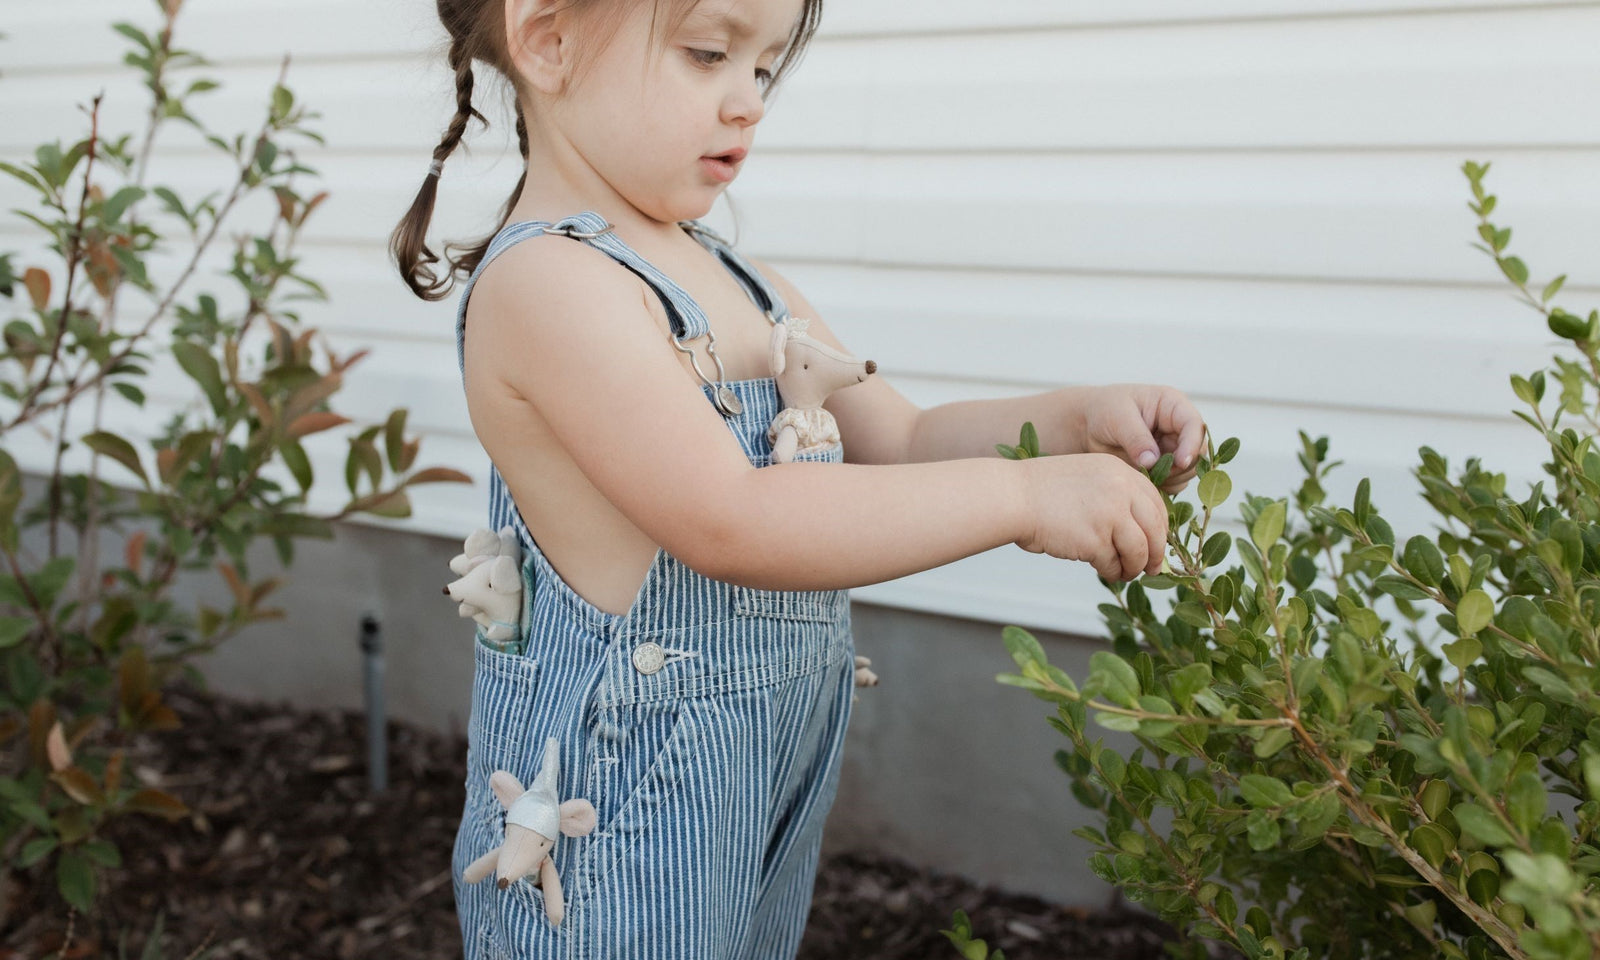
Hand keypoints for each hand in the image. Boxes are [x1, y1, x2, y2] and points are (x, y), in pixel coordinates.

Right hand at [1014, 453, 1168, 581]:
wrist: (1014, 497)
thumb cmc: (1044, 492)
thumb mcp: (1089, 478)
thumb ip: (1116, 494)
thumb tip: (1144, 531)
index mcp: (1121, 472)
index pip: (1157, 504)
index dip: (1161, 529)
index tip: (1157, 544)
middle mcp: (1121, 490)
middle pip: (1155, 529)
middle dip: (1157, 553)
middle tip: (1153, 569)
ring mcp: (1110, 515)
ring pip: (1139, 551)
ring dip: (1134, 567)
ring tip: (1124, 573)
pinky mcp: (1095, 540)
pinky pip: (1113, 563)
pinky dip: (1111, 572)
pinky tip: (1104, 572)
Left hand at [1078, 384, 1204, 493]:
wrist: (1088, 426)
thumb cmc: (1104, 411)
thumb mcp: (1117, 418)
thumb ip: (1136, 438)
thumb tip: (1153, 461)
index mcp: (1173, 406)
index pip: (1194, 425)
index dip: (1191, 444)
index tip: (1180, 462)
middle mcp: (1178, 428)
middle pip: (1197, 452)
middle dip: (1179, 466)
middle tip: (1153, 472)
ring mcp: (1173, 448)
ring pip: (1187, 471)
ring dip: (1170, 478)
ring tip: (1142, 473)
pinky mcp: (1165, 467)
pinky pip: (1174, 482)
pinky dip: (1162, 486)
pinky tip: (1143, 481)